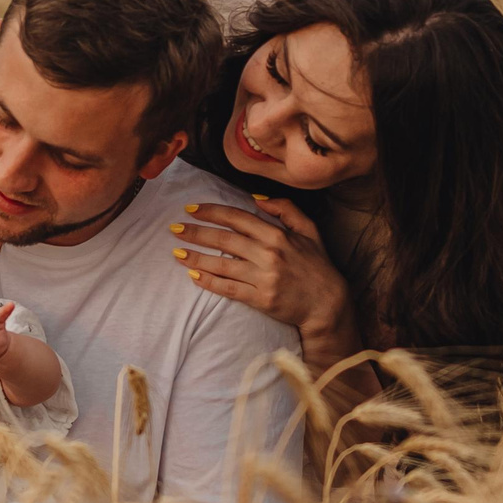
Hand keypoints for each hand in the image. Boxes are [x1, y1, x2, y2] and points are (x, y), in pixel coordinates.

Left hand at [173, 197, 358, 352]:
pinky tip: (194, 276)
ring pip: (222, 264)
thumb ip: (285, 209)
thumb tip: (256, 198)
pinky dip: (210, 282)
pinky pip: (229, 288)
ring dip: (196, 258)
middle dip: (196, 233)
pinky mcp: (260, 299)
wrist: (327, 304)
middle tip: (175, 229)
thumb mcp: (309, 231)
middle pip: (224, 240)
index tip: (191, 209)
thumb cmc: (317, 266)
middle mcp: (269, 255)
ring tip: (177, 253)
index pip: (237, 218)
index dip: (211, 212)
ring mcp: (263, 278)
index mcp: (278, 235)